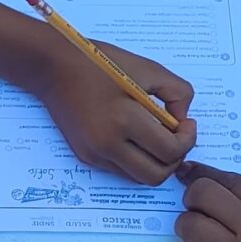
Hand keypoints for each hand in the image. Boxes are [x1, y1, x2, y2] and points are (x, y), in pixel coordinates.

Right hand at [34, 34, 195, 185]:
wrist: (52, 67)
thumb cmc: (100, 62)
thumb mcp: (148, 68)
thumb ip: (178, 93)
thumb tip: (182, 120)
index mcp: (124, 120)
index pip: (170, 151)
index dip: (188, 139)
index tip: (186, 123)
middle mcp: (107, 145)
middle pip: (156, 175)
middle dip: (174, 159)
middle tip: (175, 136)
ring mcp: (94, 154)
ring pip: (138, 179)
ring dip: (155, 163)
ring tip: (154, 136)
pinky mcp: (85, 156)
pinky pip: (120, 170)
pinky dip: (135, 159)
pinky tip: (133, 136)